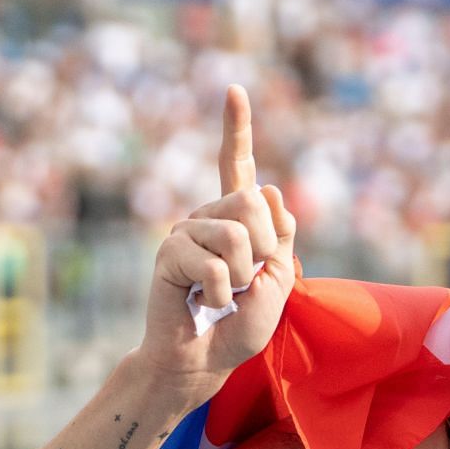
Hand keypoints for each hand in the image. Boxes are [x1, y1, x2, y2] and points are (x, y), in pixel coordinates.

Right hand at [140, 84, 297, 396]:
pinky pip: (215, 266)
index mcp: (235, 217)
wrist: (205, 359)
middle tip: (245, 280)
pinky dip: (221, 294)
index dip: (236, 128)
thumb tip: (266, 187)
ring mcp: (185, 232)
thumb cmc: (241, 324)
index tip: (234, 89)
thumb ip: (280, 236)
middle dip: (262, 250)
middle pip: (251, 202)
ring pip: (236, 236)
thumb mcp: (278, 278)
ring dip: (242, 277)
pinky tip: (202, 301)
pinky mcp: (169, 254)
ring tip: (223, 294)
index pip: (235, 166)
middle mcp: (207, 216)